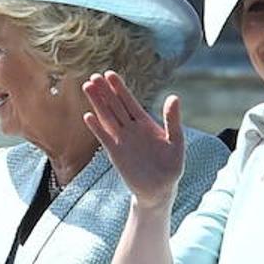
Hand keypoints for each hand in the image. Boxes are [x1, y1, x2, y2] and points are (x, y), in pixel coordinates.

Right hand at [82, 71, 183, 208]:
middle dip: (105, 91)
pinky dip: (96, 127)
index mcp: (146, 123)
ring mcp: (122, 140)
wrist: (160, 190)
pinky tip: (88, 116)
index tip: (110, 74)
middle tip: (94, 76)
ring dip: (98, 103)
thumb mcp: (176, 141)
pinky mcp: (115, 153)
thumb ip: (172, 120)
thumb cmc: (171, 166)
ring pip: (107, 117)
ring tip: (87, 87)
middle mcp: (131, 129)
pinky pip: (104, 138)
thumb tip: (174, 97)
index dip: (120, 88)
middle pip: (115, 106)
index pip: (130, 102)